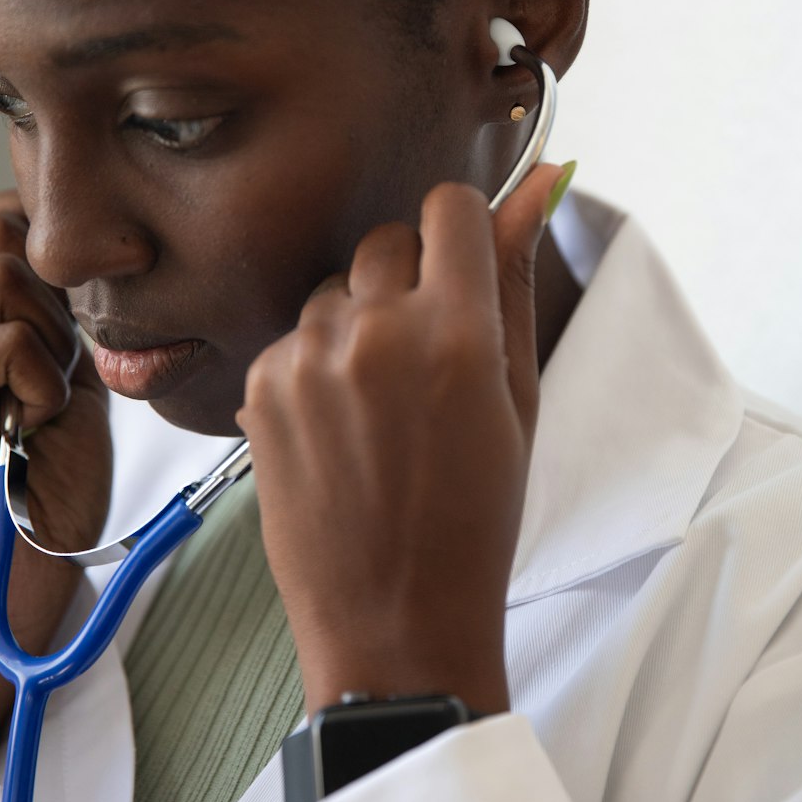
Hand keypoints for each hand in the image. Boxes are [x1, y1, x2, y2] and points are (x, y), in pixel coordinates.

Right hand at [0, 192, 111, 771]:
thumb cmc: (33, 498)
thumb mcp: (55, 385)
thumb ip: (49, 320)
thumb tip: (68, 256)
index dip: (43, 255)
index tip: (62, 329)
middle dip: (50, 292)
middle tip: (49, 373)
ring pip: (0, 266)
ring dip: (46, 333)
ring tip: (35, 400)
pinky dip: (38, 377)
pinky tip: (31, 423)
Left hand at [238, 164, 564, 716]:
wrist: (394, 621)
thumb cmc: (476, 517)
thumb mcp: (518, 399)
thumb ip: (517, 280)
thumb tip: (541, 181)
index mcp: (458, 331)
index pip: (449, 204)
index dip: (463, 232)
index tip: (464, 268)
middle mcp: (377, 330)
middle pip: (388, 238)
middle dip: (411, 278)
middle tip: (428, 355)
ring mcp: (308, 358)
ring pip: (336, 287)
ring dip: (359, 321)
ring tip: (380, 403)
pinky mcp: (260, 387)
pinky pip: (295, 336)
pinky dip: (316, 365)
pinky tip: (339, 428)